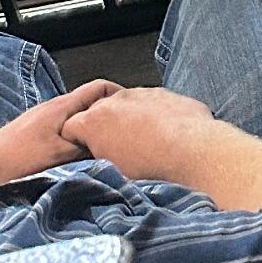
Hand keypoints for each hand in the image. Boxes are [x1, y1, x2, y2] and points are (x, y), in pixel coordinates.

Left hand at [0, 79, 121, 196]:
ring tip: (99, 145)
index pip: (99, 86)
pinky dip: (74, 137)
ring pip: (76, 118)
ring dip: (88, 128)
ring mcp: (42, 119)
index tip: (130, 108)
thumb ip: (87, 146)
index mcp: (62, 106)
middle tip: (118, 132)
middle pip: (88, 103)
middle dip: (105, 115)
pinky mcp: (34, 133)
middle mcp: (53, 107)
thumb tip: (111, 144)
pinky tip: (74, 156)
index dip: (118, 93)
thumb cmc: (15, 161)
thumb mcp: (60, 155)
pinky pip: (63, 129)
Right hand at [62, 85, 217, 183]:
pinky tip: (163, 133)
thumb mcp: (110, 169)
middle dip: (102, 127)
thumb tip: (96, 159)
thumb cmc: (148, 166)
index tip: (87, 153)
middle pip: (98, 111)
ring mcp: (142, 93)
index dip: (76, 142)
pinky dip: (152, 114)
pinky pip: (151, 103)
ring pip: (126, 104)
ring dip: (129, 118)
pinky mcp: (166, 93)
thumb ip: (96, 156)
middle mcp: (116, 100)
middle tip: (115, 148)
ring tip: (143, 142)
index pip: (70, 127)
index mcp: (94, 120)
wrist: (192, 150)